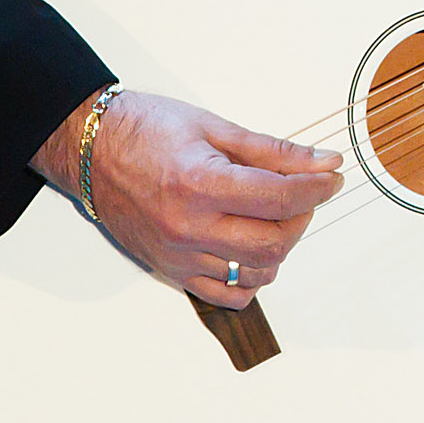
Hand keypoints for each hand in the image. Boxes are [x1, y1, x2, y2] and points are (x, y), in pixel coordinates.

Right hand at [30, 90, 342, 307]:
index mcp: (200, 184)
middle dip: (301, 218)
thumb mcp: (215, 127)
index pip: (281, 198)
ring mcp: (178, 255)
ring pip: (255, 272)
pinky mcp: (171, 270)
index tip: (331, 176)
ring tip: (273, 216)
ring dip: (279, 247)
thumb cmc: (145, 130)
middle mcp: (188, 227)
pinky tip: (250, 248)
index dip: (318, 187)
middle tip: (302, 194)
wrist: (91, 149)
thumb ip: (274, 151)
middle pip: (274, 243)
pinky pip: (225, 294)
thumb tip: (322, 162)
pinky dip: (250, 277)